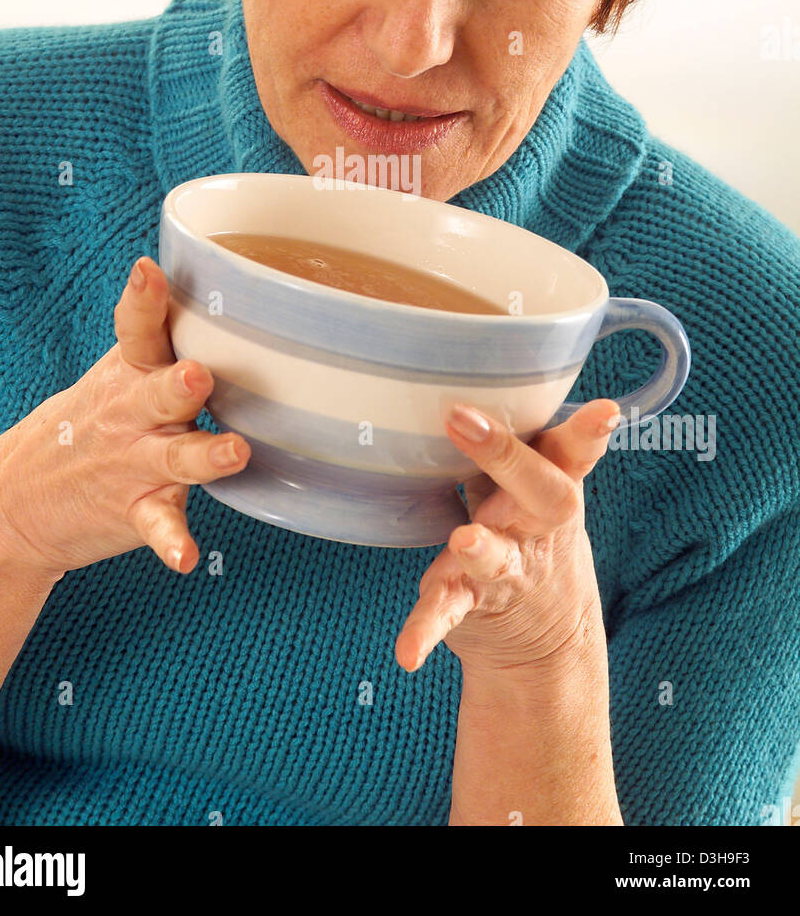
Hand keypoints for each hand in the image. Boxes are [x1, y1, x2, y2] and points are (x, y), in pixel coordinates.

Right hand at [0, 257, 249, 579]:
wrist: (15, 502)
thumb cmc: (89, 425)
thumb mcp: (114, 375)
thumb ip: (161, 339)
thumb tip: (224, 282)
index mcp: (130, 373)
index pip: (137, 330)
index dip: (144, 301)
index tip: (148, 272)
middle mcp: (135, 413)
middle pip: (162, 391)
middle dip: (181, 382)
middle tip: (198, 373)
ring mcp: (135, 463)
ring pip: (175, 456)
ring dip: (204, 454)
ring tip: (233, 452)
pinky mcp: (137, 509)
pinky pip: (159, 525)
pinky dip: (172, 542)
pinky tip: (186, 559)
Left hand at [394, 399, 619, 675]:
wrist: (546, 639)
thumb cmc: (526, 530)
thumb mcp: (533, 483)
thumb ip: (513, 436)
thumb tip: (460, 360)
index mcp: (551, 486)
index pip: (575, 451)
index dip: (590, 430)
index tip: (605, 411)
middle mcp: (535, 525)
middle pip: (541, 491)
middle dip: (506, 454)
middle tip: (463, 420)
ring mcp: (508, 567)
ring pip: (498, 556)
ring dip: (482, 548)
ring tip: (465, 541)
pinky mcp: (473, 602)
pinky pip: (447, 612)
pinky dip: (425, 629)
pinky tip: (408, 653)